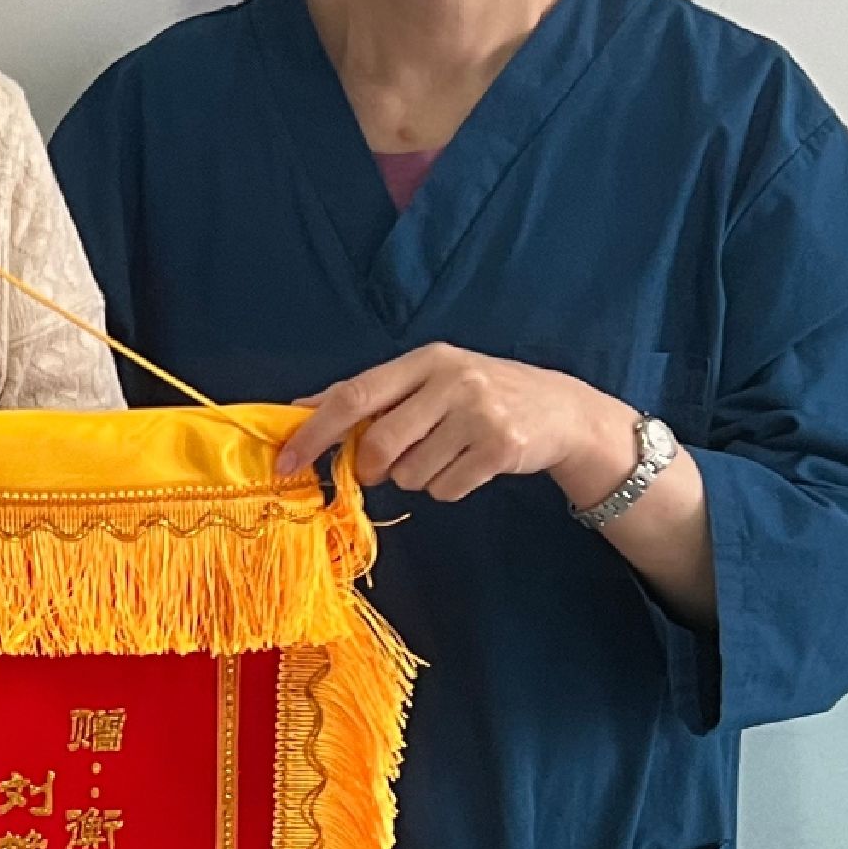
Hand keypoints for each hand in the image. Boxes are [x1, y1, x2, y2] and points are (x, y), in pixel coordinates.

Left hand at [275, 342, 637, 503]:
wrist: (560, 410)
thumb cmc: (479, 395)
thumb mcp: (429, 381)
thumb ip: (372, 395)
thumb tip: (300, 409)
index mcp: (425, 360)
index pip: (355, 394)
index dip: (315, 430)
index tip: (287, 460)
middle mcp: (452, 380)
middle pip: (380, 443)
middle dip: (373, 467)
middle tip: (385, 466)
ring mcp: (480, 413)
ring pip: (411, 473)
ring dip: (417, 476)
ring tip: (447, 453)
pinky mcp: (501, 447)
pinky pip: (445, 489)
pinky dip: (448, 487)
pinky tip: (470, 465)